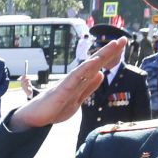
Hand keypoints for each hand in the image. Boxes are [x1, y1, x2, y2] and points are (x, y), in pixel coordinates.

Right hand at [10, 38, 129, 128]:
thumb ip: (88, 88)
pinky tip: (94, 63)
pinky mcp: (61, 91)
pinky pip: (74, 79)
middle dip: (109, 51)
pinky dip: (84, 70)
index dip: (110, 56)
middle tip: (124, 39)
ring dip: (100, 56)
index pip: (97, 67)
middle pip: (95, 63)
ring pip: (87, 68)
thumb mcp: (77, 99)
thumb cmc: (53, 108)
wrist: (33, 119)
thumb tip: (100, 74)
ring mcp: (68, 84)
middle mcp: (74, 79)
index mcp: (79, 82)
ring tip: (113, 46)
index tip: (122, 45)